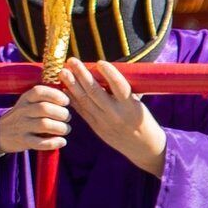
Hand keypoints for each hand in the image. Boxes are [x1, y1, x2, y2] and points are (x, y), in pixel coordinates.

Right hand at [0, 80, 73, 157]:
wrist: (0, 132)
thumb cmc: (25, 115)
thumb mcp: (29, 102)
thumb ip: (46, 97)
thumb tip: (71, 93)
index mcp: (26, 99)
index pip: (39, 91)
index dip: (56, 95)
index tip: (66, 101)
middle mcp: (22, 111)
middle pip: (45, 108)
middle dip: (62, 113)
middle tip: (67, 117)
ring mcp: (22, 126)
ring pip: (44, 125)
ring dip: (61, 128)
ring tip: (65, 129)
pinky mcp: (23, 141)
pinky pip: (40, 143)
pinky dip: (54, 143)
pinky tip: (62, 141)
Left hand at [64, 60, 168, 174]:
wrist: (143, 146)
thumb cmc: (143, 120)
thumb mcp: (138, 104)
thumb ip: (123, 91)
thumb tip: (109, 72)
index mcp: (131, 106)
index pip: (119, 86)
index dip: (110, 73)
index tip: (100, 62)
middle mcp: (116, 114)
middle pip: (95, 92)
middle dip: (82, 75)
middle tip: (72, 61)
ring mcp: (103, 121)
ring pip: (84, 100)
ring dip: (72, 85)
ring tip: (63, 72)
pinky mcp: (96, 127)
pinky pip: (81, 111)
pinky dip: (72, 99)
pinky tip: (64, 89)